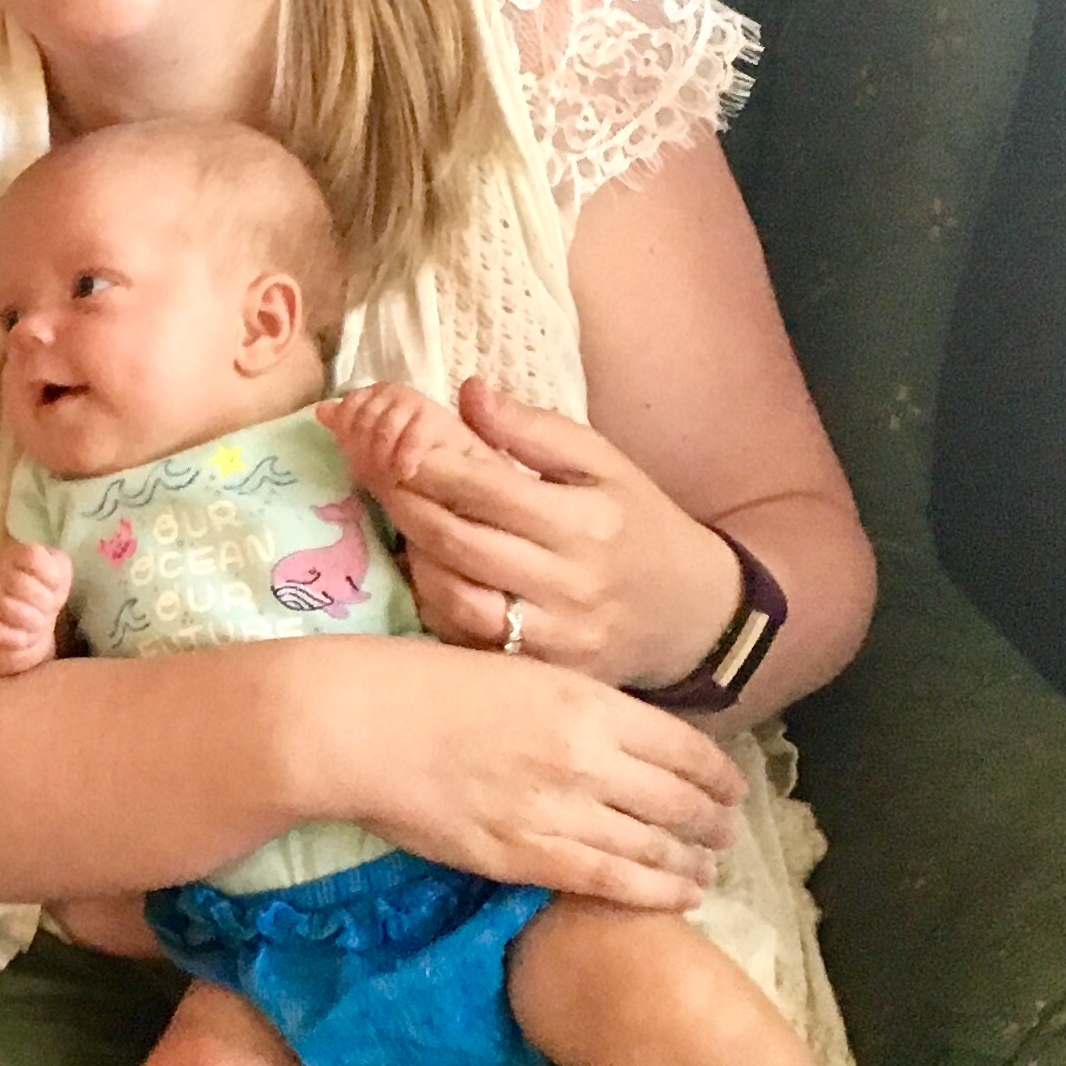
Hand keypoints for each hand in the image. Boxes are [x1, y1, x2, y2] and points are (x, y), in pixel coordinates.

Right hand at [0, 541, 70, 676]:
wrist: (12, 618)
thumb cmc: (41, 590)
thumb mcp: (57, 572)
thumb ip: (60, 567)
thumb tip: (57, 578)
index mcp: (15, 554)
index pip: (32, 556)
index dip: (51, 574)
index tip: (55, 585)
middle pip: (24, 585)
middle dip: (45, 602)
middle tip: (49, 608)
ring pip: (11, 609)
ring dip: (35, 621)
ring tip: (39, 623)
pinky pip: (1, 633)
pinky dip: (20, 639)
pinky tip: (25, 636)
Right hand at [312, 638, 747, 911]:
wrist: (359, 726)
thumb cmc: (424, 685)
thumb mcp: (520, 673)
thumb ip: (577, 706)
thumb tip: (619, 734)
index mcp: (590, 704)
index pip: (688, 750)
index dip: (720, 777)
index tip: (732, 790)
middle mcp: (589, 760)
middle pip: (682, 804)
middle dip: (714, 825)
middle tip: (724, 837)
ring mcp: (559, 813)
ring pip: (655, 850)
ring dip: (692, 865)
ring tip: (705, 874)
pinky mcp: (524, 858)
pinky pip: (610, 884)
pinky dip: (656, 894)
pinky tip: (678, 898)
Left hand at [339, 375, 741, 689]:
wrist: (692, 617)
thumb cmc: (640, 527)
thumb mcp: (606, 465)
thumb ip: (536, 430)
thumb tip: (469, 392)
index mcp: (589, 523)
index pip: (489, 490)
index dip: (430, 465)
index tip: (392, 441)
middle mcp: (570, 584)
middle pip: (462, 543)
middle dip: (407, 504)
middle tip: (373, 474)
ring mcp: (553, 638)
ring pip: (457, 599)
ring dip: (416, 557)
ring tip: (399, 522)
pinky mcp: (540, 674)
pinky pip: (467, 642)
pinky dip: (437, 605)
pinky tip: (427, 573)